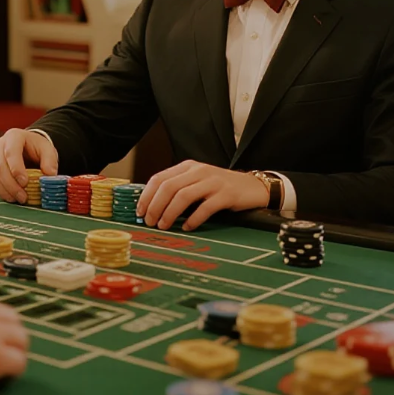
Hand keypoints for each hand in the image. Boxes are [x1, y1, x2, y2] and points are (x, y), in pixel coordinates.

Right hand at [0, 128, 57, 202]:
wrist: (28, 147)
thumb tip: (49, 174)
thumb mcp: (47, 149)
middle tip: (23, 196)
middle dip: (11, 184)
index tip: (25, 182)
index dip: (16, 168)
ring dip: (6, 191)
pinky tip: (12, 197)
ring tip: (19, 199)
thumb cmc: (36, 148)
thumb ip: (50, 161)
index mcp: (13, 136)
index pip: (11, 152)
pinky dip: (1, 193)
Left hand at [137, 161, 269, 230]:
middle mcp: (198, 171)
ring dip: (169, 213)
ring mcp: (213, 182)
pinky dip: (193, 219)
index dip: (147, 195)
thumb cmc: (220, 187)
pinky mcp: (227, 194)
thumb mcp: (197, 182)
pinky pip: (205, 207)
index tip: (140, 211)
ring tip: (164, 226)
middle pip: (168, 187)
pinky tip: (187, 227)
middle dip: (155, 206)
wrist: (253, 187)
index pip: (159, 178)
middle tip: (149, 222)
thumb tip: (152, 206)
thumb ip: (178, 188)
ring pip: (183, 196)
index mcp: (188, 167)